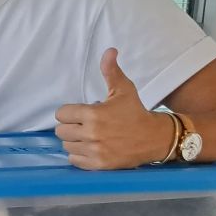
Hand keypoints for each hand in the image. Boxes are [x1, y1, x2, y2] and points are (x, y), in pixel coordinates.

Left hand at [55, 49, 167, 169]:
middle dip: (71, 127)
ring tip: (89, 137)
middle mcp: (91, 133)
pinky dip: (79, 156)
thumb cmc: (136, 112)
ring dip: (75, 142)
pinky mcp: (99, 164)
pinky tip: (91, 148)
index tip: (80, 114)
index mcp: (93, 114)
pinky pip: (75, 160)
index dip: (69, 113)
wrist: (155, 137)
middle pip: (60, 131)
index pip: (61, 114)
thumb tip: (109, 51)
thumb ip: (111, 71)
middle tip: (84, 125)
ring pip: (67, 146)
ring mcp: (95, 150)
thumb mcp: (124, 89)